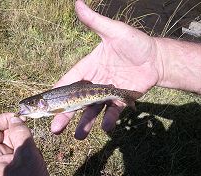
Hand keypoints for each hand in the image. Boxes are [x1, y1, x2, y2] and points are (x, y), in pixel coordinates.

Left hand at [0, 113, 50, 175]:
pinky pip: (21, 147)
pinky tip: (34, 158)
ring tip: (32, 153)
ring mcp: (6, 159)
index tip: (21, 118)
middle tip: (30, 140)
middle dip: (19, 132)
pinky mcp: (15, 162)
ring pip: (14, 138)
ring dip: (26, 141)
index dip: (5, 119)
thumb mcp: (26, 155)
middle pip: (3, 132)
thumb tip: (17, 118)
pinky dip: (29, 148)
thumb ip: (21, 133)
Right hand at [51, 0, 161, 138]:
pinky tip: (105, 127)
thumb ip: (95, 22)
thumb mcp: (114, 31)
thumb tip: (78, 2)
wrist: (156, 58)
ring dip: (85, 123)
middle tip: (55, 129)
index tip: (44, 105)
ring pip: (92, 110)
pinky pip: (112, 112)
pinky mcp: (120, 100)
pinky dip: (109, 120)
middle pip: (76, 101)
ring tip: (79, 136)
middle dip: (65, 115)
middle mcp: (94, 83)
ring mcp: (107, 94)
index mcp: (88, 68)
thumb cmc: (135, 43)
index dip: (56, 92)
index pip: (68, 81)